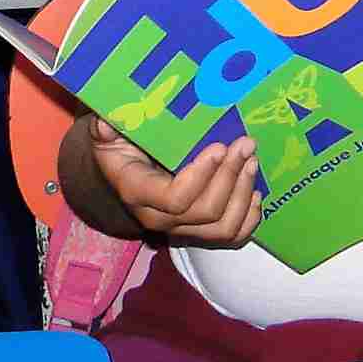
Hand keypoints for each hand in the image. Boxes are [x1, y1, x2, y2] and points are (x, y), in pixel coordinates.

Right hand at [87, 117, 260, 246]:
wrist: (124, 172)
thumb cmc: (120, 145)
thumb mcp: (107, 133)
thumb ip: (106, 127)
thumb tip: (106, 123)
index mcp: (137, 192)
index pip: (175, 198)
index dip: (201, 176)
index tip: (219, 146)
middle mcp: (159, 219)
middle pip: (205, 212)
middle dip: (230, 177)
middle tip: (245, 145)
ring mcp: (181, 229)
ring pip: (222, 229)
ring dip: (243, 195)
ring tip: (252, 162)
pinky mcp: (199, 231)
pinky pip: (230, 237)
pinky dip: (249, 219)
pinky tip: (257, 194)